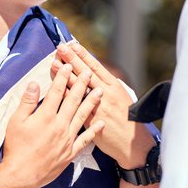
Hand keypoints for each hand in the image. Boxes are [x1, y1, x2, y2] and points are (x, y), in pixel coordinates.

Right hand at [0, 65, 103, 187]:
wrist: (22, 175)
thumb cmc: (16, 148)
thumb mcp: (16, 122)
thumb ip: (27, 102)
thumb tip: (34, 84)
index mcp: (46, 116)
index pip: (56, 92)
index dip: (63, 77)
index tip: (68, 66)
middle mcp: (59, 125)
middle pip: (73, 101)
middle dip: (81, 84)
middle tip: (88, 73)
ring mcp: (67, 139)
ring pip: (83, 117)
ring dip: (92, 103)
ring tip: (100, 92)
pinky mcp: (70, 152)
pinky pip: (85, 140)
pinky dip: (94, 131)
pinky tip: (101, 123)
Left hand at [53, 42, 155, 168]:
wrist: (133, 143)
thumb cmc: (128, 120)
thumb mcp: (122, 98)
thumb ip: (108, 86)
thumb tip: (95, 74)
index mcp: (114, 86)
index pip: (96, 66)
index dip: (84, 55)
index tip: (73, 44)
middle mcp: (107, 94)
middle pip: (85, 72)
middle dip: (72, 59)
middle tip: (60, 47)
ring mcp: (99, 107)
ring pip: (79, 87)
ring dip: (65, 75)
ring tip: (54, 64)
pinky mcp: (92, 120)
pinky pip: (76, 106)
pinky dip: (66, 97)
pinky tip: (56, 90)